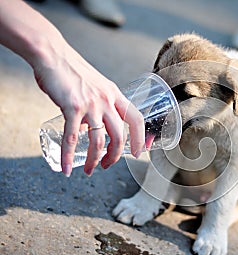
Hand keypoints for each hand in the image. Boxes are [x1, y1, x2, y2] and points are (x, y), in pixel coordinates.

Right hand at [33, 44, 144, 176]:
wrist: (51, 54)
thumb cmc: (71, 70)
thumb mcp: (93, 87)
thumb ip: (95, 107)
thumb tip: (86, 129)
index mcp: (114, 94)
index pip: (136, 118)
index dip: (140, 138)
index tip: (139, 152)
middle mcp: (106, 100)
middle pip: (119, 135)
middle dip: (115, 156)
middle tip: (106, 165)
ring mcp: (91, 104)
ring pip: (98, 140)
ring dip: (94, 160)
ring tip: (89, 170)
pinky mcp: (72, 107)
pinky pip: (72, 138)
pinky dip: (68, 156)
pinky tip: (66, 168)